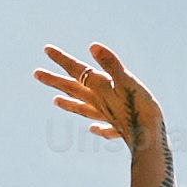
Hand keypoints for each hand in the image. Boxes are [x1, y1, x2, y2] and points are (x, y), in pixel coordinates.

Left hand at [34, 42, 160, 153]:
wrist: (150, 140)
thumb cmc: (140, 108)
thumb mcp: (127, 81)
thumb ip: (111, 64)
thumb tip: (92, 46)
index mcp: (100, 89)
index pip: (77, 71)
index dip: (62, 59)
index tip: (46, 49)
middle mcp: (99, 103)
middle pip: (72, 89)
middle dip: (55, 80)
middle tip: (36, 74)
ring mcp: (108, 117)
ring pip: (83, 108)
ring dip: (68, 103)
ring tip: (54, 101)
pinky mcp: (120, 129)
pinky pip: (104, 128)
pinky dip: (97, 127)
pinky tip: (93, 129)